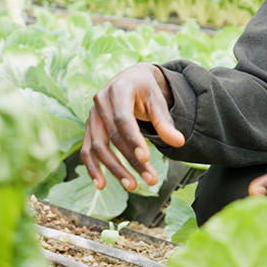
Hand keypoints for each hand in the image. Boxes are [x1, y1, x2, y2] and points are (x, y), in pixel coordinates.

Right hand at [82, 64, 185, 191]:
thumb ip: (164, 122)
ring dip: (114, 169)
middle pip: (112, 136)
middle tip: (150, 180)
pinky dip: (92, 168)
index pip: (123, 119)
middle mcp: (100, 102)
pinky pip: (87, 150)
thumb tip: (179, 143)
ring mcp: (92, 116)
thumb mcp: (158, 101)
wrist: (129, 79)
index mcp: (118, 90)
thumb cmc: (146, 91)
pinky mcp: (89, 128)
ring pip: (98, 147)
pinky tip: (101, 185)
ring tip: (132, 186)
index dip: (133, 140)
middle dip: (130, 160)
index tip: (146, 158)